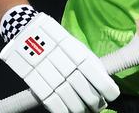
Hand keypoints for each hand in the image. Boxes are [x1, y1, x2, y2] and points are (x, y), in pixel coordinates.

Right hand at [0, 12, 119, 112]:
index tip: (112, 95)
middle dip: (95, 103)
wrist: (26, 33)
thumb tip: (104, 78)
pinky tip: (68, 111)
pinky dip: (62, 111)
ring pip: (70, 101)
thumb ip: (87, 60)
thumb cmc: (56, 39)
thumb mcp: (74, 44)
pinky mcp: (36, 84)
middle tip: (98, 106)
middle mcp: (65, 65)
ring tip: (84, 110)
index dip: (108, 90)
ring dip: (80, 109)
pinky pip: (52, 103)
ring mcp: (50, 76)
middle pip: (86, 92)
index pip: (98, 77)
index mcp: (78, 53)